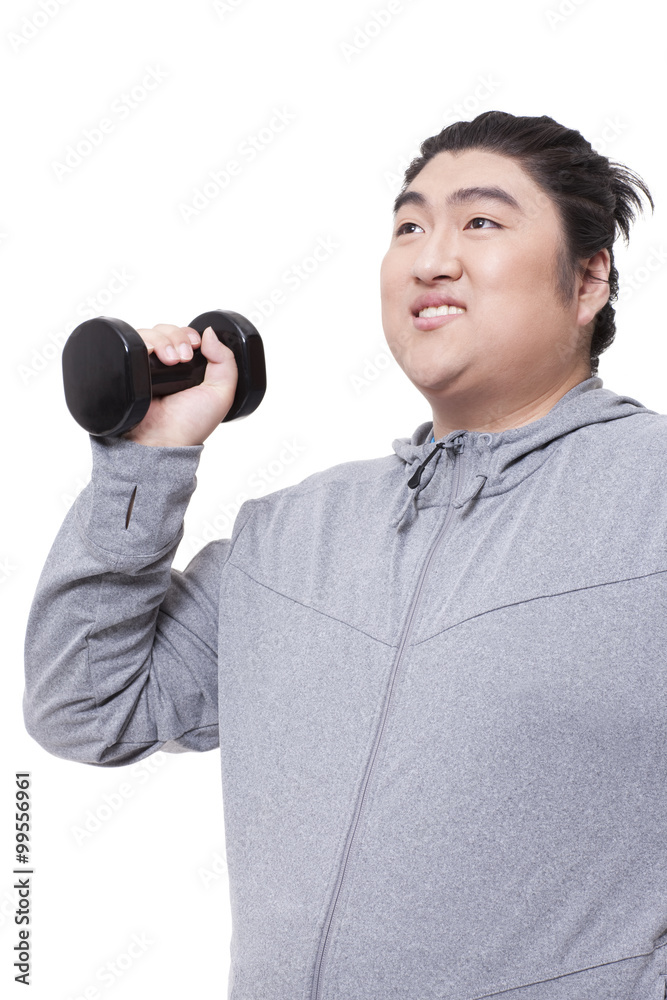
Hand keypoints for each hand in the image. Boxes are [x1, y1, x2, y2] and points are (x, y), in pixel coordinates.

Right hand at [121, 323, 237, 446]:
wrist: (162, 438)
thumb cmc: (190, 424)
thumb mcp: (222, 393)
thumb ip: (225, 361)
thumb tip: (210, 333)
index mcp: (188, 369)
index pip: (186, 336)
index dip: (190, 335)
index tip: (195, 347)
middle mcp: (166, 365)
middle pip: (167, 330)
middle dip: (177, 338)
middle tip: (182, 358)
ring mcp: (146, 366)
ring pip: (150, 333)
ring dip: (163, 341)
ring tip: (170, 361)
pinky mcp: (129, 368)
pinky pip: (132, 343)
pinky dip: (143, 342)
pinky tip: (152, 355)